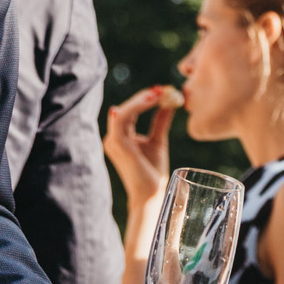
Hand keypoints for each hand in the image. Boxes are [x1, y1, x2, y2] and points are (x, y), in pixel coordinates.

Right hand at [103, 85, 177, 206]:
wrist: (151, 193)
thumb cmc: (152, 171)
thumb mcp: (158, 141)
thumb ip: (160, 121)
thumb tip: (169, 102)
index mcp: (121, 136)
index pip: (130, 111)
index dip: (144, 99)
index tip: (162, 90)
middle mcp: (113, 138)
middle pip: (126, 109)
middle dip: (144, 97)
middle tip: (162, 89)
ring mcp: (113, 141)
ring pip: (124, 111)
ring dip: (141, 100)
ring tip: (159, 94)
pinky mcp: (118, 144)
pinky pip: (123, 118)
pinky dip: (136, 107)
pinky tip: (150, 100)